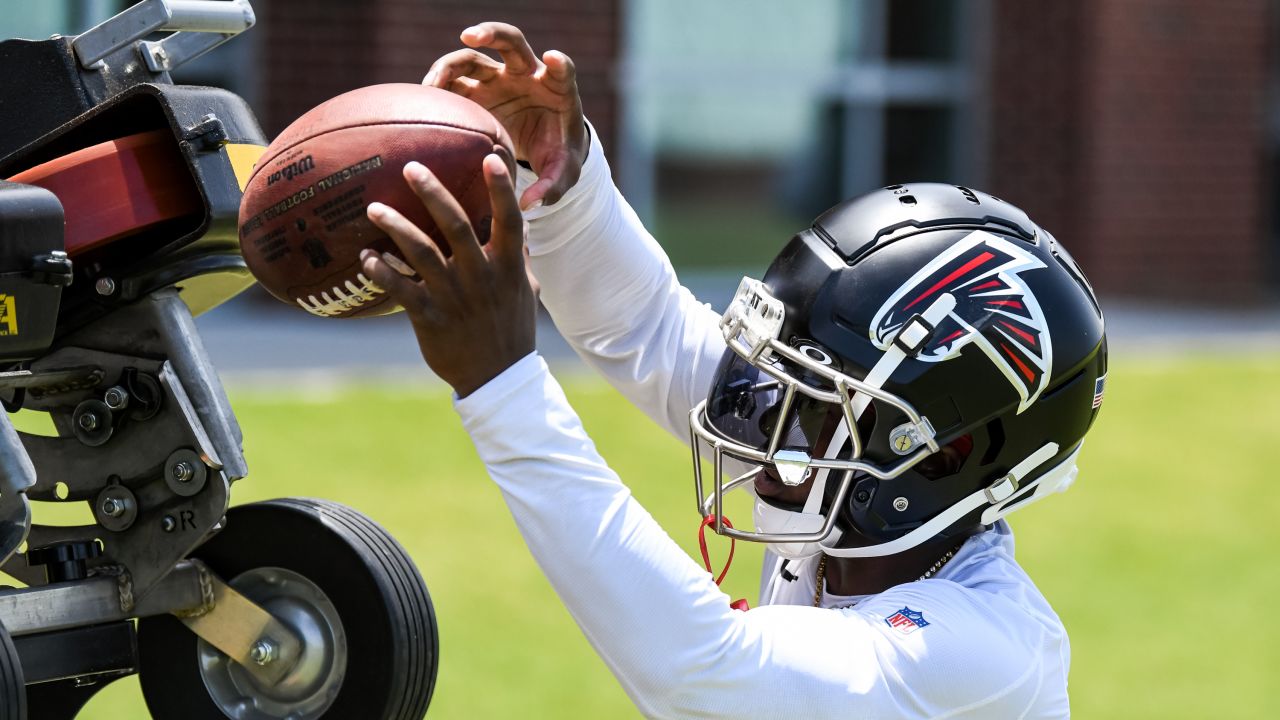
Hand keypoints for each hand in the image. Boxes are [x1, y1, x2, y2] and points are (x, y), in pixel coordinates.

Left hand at [360, 152, 536, 397]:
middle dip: (433, 193)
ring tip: (374, 208)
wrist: (498, 377)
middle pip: (456, 225)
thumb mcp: (525, 291)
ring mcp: (455, 297)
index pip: (508, 220)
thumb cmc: (511, 329)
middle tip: (411, 167)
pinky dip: (381, 271)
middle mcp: (481, 277)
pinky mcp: (430, 318)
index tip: (491, 157)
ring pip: (421, 253)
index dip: (501, 189)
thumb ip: (520, 258)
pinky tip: (366, 258)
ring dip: (396, 227)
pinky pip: (400, 289)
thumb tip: (522, 227)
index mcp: (508, 267)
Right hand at [424, 22, 587, 209]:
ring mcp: (498, 80)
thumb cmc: (558, 156)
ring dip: (449, 65)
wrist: (544, 147)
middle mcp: (526, 76)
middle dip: (492, 33)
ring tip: (431, 85)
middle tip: (469, 36)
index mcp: (557, 90)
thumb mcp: (562, 174)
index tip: (553, 59)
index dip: (560, 64)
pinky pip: (452, 81)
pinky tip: (423, 104)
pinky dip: (437, 87)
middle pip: (511, 42)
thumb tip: (530, 204)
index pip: (563, 71)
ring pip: (471, 59)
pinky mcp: (475, 91)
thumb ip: (551, 187)